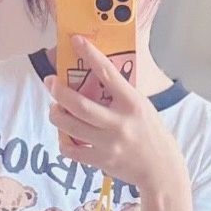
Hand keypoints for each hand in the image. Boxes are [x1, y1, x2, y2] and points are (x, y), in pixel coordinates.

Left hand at [43, 34, 178, 189]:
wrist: (161, 170)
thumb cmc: (151, 133)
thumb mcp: (143, 108)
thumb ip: (121, 94)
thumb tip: (96, 73)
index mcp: (133, 104)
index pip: (108, 74)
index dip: (90, 55)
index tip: (75, 40)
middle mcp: (119, 123)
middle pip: (80, 105)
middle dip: (59, 92)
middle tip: (49, 82)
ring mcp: (109, 144)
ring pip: (70, 127)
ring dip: (56, 115)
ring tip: (55, 109)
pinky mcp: (101, 161)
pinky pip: (72, 150)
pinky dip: (64, 141)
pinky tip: (65, 135)